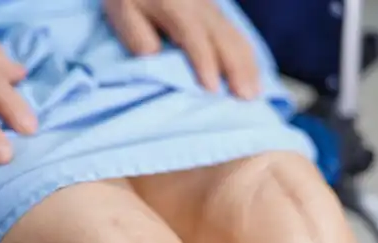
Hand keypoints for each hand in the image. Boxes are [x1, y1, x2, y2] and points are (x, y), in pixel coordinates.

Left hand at [104, 0, 259, 98]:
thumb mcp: (123, 11)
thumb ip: (136, 34)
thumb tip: (154, 56)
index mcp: (177, 8)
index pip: (194, 37)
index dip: (205, 63)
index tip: (212, 89)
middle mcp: (200, 8)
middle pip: (224, 39)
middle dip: (236, 70)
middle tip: (246, 98)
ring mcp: (211, 9)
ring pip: (235, 37)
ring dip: (247, 66)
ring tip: (254, 94)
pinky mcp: (215, 13)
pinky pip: (236, 34)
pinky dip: (247, 56)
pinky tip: (253, 74)